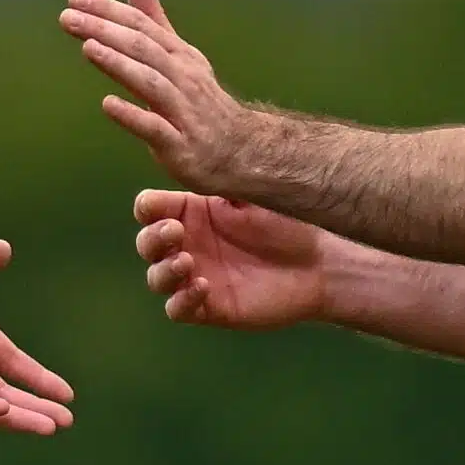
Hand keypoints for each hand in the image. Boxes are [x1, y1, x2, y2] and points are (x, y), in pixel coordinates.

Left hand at [60, 0, 258, 192]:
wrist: (240, 151)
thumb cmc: (199, 101)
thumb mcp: (179, 56)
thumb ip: (155, 19)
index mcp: (180, 54)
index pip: (142, 25)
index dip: (109, 10)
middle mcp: (183, 77)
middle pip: (143, 48)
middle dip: (105, 30)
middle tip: (68, 18)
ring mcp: (183, 111)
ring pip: (150, 83)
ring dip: (119, 64)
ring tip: (88, 48)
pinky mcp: (179, 145)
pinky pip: (156, 128)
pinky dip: (133, 115)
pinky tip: (109, 105)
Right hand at [134, 188, 326, 328]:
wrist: (318, 265)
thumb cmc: (288, 224)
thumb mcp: (253, 196)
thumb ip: (221, 180)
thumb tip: (191, 155)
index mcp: (193, 213)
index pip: (151, 208)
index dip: (147, 208)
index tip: (158, 208)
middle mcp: (189, 244)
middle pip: (146, 243)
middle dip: (153, 238)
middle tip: (174, 233)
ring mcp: (195, 276)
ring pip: (156, 278)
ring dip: (164, 271)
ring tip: (187, 262)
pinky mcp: (208, 307)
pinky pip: (178, 309)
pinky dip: (182, 300)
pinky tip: (203, 287)